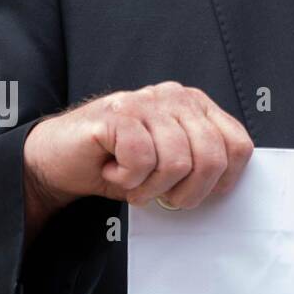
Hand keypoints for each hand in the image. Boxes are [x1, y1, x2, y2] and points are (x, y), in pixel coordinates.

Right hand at [22, 82, 253, 235]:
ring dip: (150, 188)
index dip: (223, 180)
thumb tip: (225, 185)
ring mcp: (147, 102)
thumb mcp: (169, 163)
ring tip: (132, 181)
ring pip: (177, 162)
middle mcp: (176, 97)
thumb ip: (200, 162)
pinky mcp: (118, 114)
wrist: (55, 160)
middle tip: (160, 196)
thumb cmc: (115, 163)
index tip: (196, 193)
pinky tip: (113, 170)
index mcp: (196, 106)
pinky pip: (141, 160)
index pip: (238, 145)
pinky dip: (127, 179)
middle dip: (187, 193)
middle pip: (212, 158)